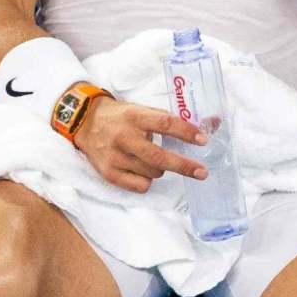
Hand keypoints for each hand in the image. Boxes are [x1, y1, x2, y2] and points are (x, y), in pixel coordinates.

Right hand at [71, 98, 210, 194]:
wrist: (84, 122)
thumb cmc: (121, 117)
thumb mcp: (142, 110)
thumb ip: (171, 119)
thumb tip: (212, 123)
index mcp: (135, 116)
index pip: (165, 124)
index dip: (186, 133)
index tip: (203, 140)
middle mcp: (124, 137)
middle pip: (159, 157)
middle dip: (184, 166)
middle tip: (202, 172)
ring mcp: (115, 157)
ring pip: (153, 172)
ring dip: (161, 168)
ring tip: (152, 158)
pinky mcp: (108, 173)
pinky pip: (140, 185)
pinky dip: (147, 180)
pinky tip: (141, 170)